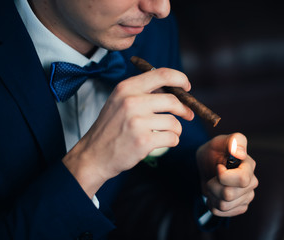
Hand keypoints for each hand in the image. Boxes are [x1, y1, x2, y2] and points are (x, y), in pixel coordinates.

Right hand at [63, 68, 193, 197]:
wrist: (94, 154)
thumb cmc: (111, 128)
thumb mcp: (120, 101)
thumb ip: (143, 92)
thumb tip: (174, 90)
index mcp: (127, 88)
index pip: (162, 74)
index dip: (180, 79)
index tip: (187, 87)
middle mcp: (131, 101)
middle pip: (173, 101)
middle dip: (185, 109)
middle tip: (188, 115)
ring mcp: (137, 122)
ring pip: (174, 122)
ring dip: (176, 130)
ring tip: (167, 133)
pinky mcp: (143, 141)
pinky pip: (172, 138)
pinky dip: (172, 141)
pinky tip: (161, 142)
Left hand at [196, 133, 257, 216]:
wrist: (207, 164)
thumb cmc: (214, 151)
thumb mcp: (220, 141)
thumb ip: (233, 141)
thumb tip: (240, 153)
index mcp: (249, 166)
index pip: (242, 180)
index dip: (224, 177)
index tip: (218, 167)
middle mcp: (251, 182)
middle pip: (229, 194)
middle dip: (213, 185)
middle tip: (212, 176)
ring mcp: (247, 196)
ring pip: (224, 205)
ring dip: (211, 194)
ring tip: (212, 184)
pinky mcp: (240, 207)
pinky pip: (221, 212)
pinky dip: (212, 204)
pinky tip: (214, 193)